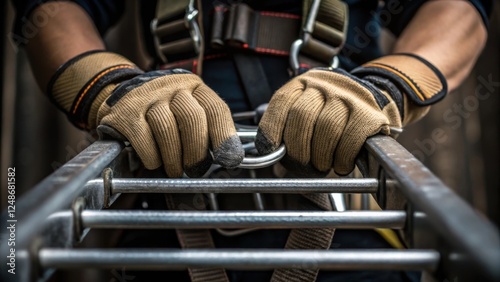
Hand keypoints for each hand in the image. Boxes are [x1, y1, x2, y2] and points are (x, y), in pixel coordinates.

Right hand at [48, 51, 243, 176]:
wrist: (119, 96)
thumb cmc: (163, 112)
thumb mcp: (188, 110)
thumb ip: (207, 127)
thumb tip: (230, 156)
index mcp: (194, 87)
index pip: (215, 108)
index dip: (225, 136)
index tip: (230, 159)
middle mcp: (172, 87)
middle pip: (192, 118)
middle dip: (197, 151)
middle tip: (196, 170)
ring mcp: (147, 98)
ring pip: (167, 129)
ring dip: (174, 158)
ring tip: (175, 169)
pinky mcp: (125, 113)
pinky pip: (143, 139)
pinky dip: (152, 157)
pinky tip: (155, 161)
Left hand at [256, 54, 445, 175]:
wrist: (378, 100)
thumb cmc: (335, 116)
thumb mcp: (310, 116)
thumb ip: (290, 135)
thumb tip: (276, 167)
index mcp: (303, 84)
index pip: (282, 102)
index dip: (271, 129)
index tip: (270, 151)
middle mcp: (324, 85)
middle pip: (302, 116)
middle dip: (298, 149)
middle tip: (301, 166)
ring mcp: (348, 96)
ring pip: (326, 128)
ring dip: (321, 156)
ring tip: (323, 165)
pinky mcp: (369, 113)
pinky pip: (351, 138)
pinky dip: (343, 158)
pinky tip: (341, 164)